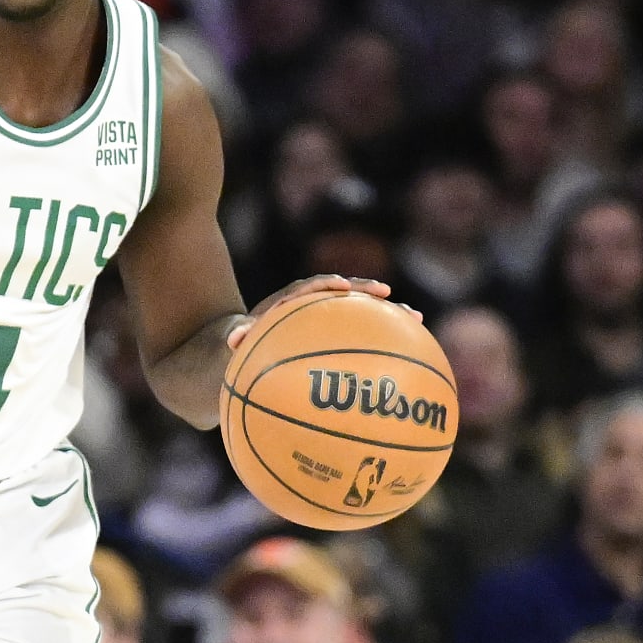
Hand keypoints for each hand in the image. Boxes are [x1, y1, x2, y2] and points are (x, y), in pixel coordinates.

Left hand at [227, 274, 415, 349]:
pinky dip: (382, 343)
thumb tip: (234, 337)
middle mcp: (305, 307)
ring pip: (357, 314)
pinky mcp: (331, 337)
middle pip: (339, 294)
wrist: (237, 353)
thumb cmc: (233, 348)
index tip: (339, 286)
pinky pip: (360, 338)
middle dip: (363, 291)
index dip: (322, 285)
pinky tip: (410, 358)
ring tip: (414, 318)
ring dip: (383, 314)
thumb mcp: (228, 343)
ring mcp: (320, 322)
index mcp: (283, 305)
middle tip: (387, 293)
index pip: (304, 288)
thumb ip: (234, 338)